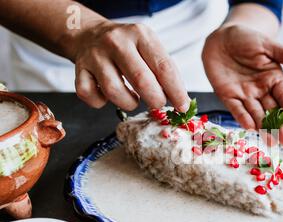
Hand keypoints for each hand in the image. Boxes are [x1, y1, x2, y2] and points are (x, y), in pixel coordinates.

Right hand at [71, 21, 189, 111]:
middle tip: (158, 103)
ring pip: (114, 91)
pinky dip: (101, 103)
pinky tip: (108, 95)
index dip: (176, 91)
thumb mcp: (149, 47)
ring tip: (133, 98)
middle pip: (141, 80)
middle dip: (154, 99)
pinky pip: (90, 96)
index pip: (164, 67)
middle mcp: (117, 43)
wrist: (89, 34)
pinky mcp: (79, 70)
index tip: (182, 106)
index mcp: (140, 35)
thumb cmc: (127, 47)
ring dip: (129, 103)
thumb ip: (164, 71)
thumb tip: (180, 101)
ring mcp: (95, 56)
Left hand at [202, 25, 282, 146]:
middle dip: (280, 127)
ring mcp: (245, 95)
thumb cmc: (247, 38)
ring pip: (256, 114)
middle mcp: (262, 90)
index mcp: (275, 79)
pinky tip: (250, 128)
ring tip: (272, 142)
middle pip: (273, 111)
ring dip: (263, 128)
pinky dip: (242, 118)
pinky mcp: (228, 96)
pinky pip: (236, 109)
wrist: (221, 37)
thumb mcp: (270, 46)